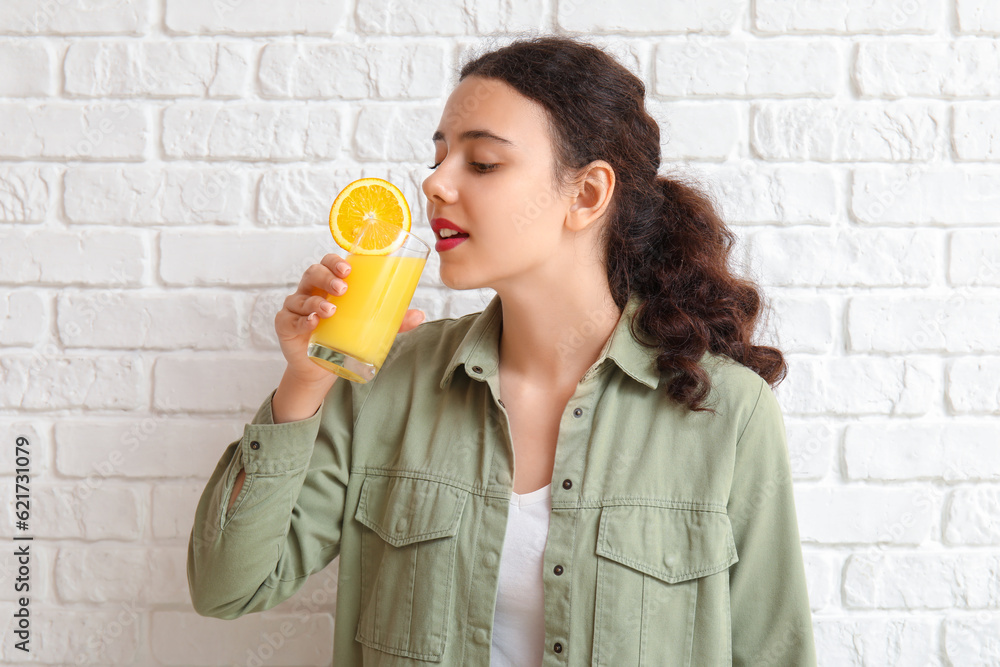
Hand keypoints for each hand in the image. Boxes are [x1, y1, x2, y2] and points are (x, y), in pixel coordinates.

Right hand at [274, 253, 425, 384]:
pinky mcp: (285, 325)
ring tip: (331, 310)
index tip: (348, 268)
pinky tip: (312, 322)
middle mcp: (310, 291)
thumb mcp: (370, 328)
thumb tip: (420, 315)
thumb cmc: (344, 337)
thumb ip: (393, 322)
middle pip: (313, 274)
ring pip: (301, 296)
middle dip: (327, 278)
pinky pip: (290, 319)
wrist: (321, 367)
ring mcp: (295, 308)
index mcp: (329, 285)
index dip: (334, 261)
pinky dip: (302, 320)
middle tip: (343, 289)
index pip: (328, 263)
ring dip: (316, 301)